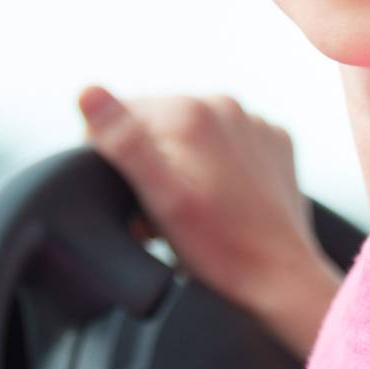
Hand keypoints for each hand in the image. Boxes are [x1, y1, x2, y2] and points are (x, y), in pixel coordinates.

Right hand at [76, 86, 341, 356]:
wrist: (281, 277)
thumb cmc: (219, 247)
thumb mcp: (159, 198)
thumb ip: (123, 141)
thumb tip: (88, 91)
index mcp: (190, 112)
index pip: (122, 114)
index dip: (113, 156)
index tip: (128, 193)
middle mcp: (225, 104)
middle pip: (159, 122)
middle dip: (149, 158)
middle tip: (155, 209)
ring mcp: (254, 122)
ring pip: (194, 131)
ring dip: (181, 160)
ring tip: (187, 208)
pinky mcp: (273, 142)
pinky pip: (229, 142)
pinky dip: (216, 163)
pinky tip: (218, 199)